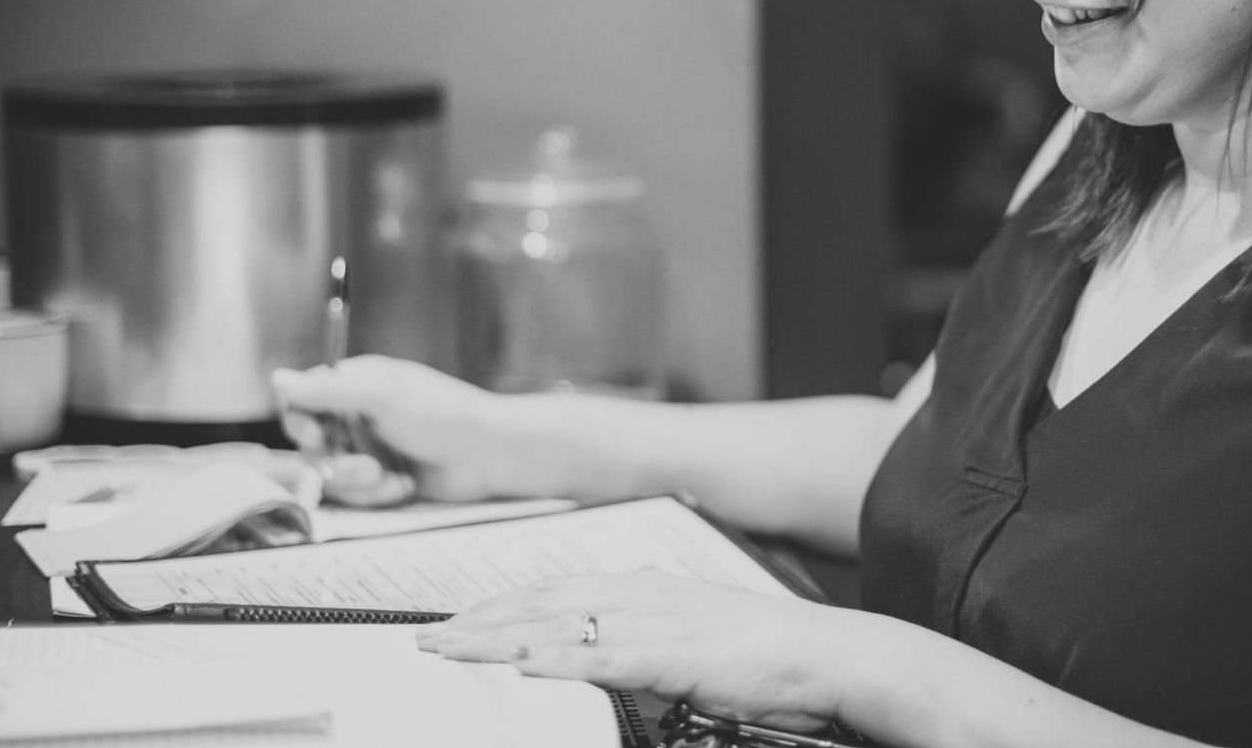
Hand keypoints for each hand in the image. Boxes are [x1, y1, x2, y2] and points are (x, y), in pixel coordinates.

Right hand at [271, 356, 505, 506]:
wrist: (489, 455)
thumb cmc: (444, 414)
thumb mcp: (383, 397)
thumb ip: (328, 391)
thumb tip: (278, 380)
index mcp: (356, 384)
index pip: (302, 401)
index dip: (301, 423)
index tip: (317, 438)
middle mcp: (357, 415)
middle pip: (311, 446)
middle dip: (337, 463)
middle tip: (369, 467)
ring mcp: (368, 448)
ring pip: (331, 476)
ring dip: (359, 483)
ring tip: (390, 477)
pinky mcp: (381, 479)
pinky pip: (355, 496)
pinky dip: (377, 495)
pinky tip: (404, 485)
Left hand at [416, 572, 862, 730]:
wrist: (824, 656)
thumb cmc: (761, 654)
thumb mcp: (689, 638)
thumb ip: (642, 639)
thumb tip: (603, 646)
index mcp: (642, 586)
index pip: (554, 588)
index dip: (500, 603)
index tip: (456, 619)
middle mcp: (641, 592)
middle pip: (543, 600)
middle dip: (481, 618)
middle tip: (427, 635)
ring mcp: (657, 620)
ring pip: (561, 622)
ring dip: (500, 636)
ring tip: (451, 647)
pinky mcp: (676, 655)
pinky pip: (607, 656)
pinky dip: (562, 658)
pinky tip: (525, 665)